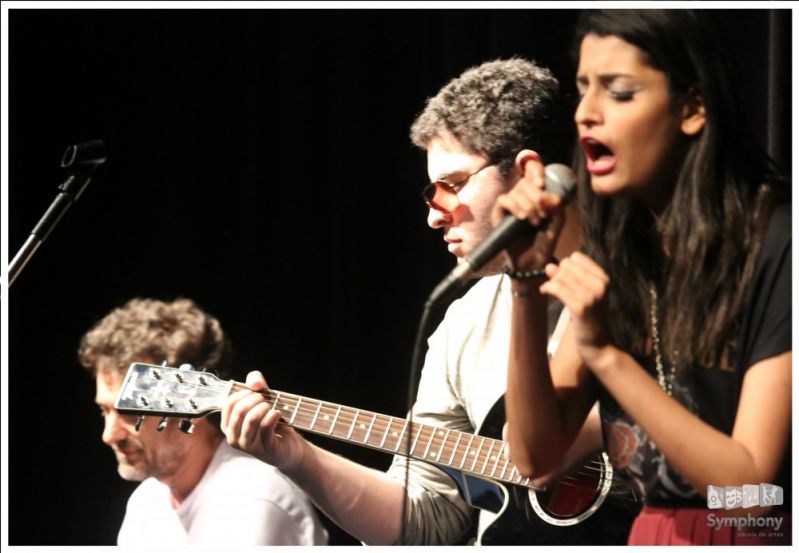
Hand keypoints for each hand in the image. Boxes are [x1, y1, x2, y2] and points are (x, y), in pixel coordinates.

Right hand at [221, 370, 306, 470]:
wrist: (288, 447)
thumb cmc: (272, 423)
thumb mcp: (263, 401)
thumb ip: (257, 386)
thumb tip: (255, 383)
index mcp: (228, 425)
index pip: (229, 403)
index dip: (244, 392)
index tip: (257, 391)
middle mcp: (233, 437)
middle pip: (240, 410)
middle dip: (256, 399)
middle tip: (267, 399)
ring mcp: (248, 445)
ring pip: (252, 419)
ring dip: (265, 407)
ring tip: (272, 407)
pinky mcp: (264, 449)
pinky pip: (266, 426)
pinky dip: (273, 415)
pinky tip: (277, 414)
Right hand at [491, 150, 565, 270]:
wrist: (533, 261)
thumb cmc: (545, 241)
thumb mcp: (558, 222)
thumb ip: (557, 206)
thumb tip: (543, 194)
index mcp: (536, 192)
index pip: (531, 168)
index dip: (535, 169)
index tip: (542, 184)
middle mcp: (521, 195)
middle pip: (526, 181)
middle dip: (537, 197)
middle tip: (543, 215)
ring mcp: (509, 203)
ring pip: (516, 191)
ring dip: (529, 205)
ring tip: (535, 221)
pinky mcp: (498, 212)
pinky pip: (504, 200)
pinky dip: (515, 207)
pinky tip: (522, 218)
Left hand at [539, 252, 612, 368]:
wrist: (599, 345)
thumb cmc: (590, 318)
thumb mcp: (585, 294)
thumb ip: (569, 278)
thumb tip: (549, 265)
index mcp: (603, 278)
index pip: (576, 257)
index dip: (565, 266)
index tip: (562, 278)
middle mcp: (600, 284)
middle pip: (566, 265)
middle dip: (557, 275)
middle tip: (555, 288)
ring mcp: (591, 296)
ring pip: (560, 277)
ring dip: (551, 283)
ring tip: (549, 291)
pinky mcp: (581, 307)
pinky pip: (557, 289)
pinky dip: (547, 288)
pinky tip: (544, 292)